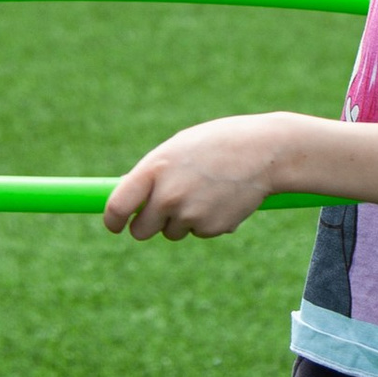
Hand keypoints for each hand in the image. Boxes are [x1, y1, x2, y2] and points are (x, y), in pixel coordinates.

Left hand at [104, 114, 282, 240]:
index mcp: (154, 169)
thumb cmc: (217, 144)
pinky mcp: (211, 228)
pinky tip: (222, 198)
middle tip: (164, 210)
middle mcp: (168, 195)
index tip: (115, 225)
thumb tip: (127, 199)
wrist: (264, 151)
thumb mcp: (177, 150)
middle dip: (148, 225)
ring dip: (182, 220)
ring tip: (205, 191)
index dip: (113, 221)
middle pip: (141, 230)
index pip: (118, 206)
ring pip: (172, 232)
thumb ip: (152, 174)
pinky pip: (198, 232)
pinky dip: (206, 221)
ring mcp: (190, 214)